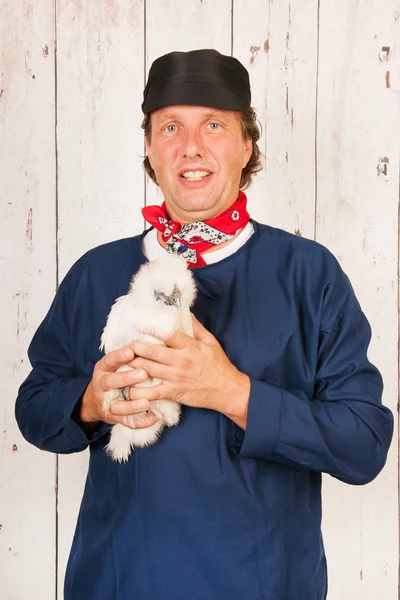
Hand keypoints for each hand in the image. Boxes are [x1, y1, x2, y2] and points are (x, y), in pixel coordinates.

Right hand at [79, 347, 159, 429]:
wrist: (95, 401)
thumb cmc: (113, 376)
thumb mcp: (113, 364)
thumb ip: (128, 356)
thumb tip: (149, 342)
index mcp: (103, 369)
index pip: (109, 360)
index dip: (119, 356)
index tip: (131, 351)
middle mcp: (102, 385)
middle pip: (111, 382)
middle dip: (127, 378)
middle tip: (143, 374)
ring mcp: (107, 403)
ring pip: (117, 406)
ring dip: (132, 405)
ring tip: (146, 403)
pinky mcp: (113, 417)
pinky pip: (127, 422)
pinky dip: (141, 421)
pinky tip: (154, 418)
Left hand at [109, 315, 250, 429]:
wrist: (226, 390)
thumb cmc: (218, 364)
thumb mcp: (210, 341)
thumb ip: (196, 327)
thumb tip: (184, 312)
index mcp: (190, 346)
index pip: (167, 334)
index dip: (150, 328)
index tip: (138, 324)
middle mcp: (181, 361)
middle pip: (152, 352)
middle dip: (135, 347)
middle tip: (124, 344)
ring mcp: (176, 378)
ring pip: (148, 370)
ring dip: (133, 365)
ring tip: (121, 360)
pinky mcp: (174, 392)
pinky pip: (153, 392)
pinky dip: (139, 391)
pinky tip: (129, 387)